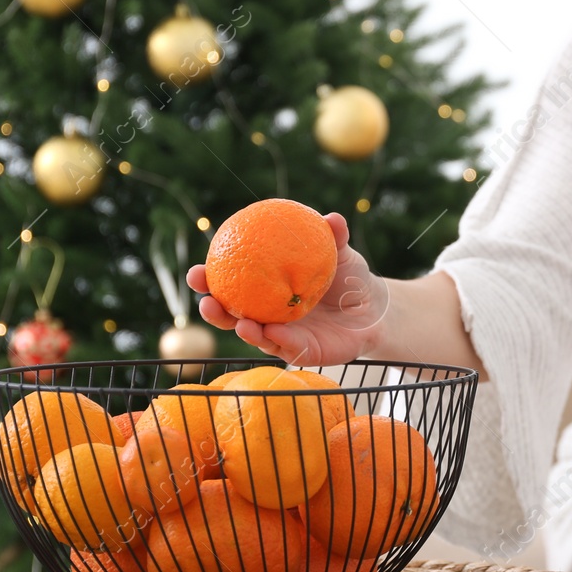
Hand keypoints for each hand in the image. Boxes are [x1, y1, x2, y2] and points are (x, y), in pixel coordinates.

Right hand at [185, 211, 390, 366]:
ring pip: (255, 335)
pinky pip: (287, 348)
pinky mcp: (302, 353)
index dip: (209, 280)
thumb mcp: (341, 254)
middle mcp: (268, 314)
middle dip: (214, 310)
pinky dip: (278, 339)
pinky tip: (273, 331)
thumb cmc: (349, 277)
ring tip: (239, 323)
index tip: (196, 272)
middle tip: (205, 300)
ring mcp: (282, 336)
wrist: (375, 309)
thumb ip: (335, 236)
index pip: (231, 283)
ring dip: (243, 330)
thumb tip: (332, 217)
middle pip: (232, 315)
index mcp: (266, 288)